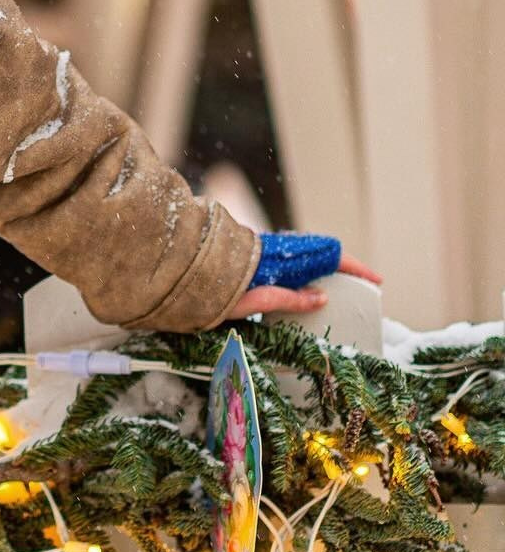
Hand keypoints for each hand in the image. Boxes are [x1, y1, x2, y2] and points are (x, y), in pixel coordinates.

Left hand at [221, 247, 383, 319]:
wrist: (175, 273)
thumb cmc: (205, 289)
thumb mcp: (247, 300)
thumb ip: (284, 297)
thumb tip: (322, 297)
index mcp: (275, 257)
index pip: (325, 255)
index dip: (353, 267)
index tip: (376, 280)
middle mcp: (272, 251)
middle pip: (319, 253)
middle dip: (345, 269)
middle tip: (366, 288)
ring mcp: (265, 255)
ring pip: (306, 258)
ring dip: (329, 269)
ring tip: (349, 288)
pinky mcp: (256, 262)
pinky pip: (292, 264)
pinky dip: (311, 272)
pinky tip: (315, 286)